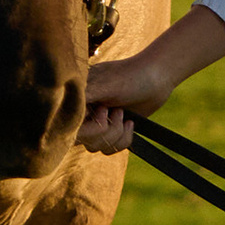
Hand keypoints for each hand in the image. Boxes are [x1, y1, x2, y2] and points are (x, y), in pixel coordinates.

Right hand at [81, 4, 224, 152]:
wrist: (158, 78)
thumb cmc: (131, 76)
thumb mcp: (106, 84)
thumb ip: (85, 96)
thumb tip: (65, 107)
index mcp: (78, 98)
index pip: (69, 124)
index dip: (88, 125)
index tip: (104, 110)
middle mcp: (84, 111)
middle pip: (82, 140)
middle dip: (105, 130)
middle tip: (117, 111)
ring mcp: (97, 122)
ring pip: (96, 147)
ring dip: (116, 134)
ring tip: (124, 114)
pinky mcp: (112, 131)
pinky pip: (110, 149)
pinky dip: (123, 140)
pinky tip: (131, 123)